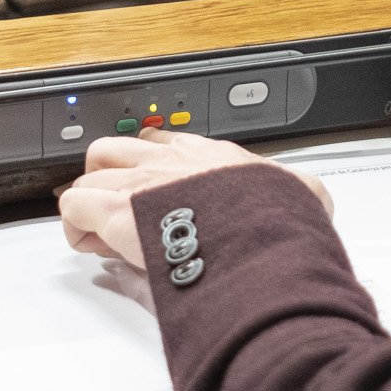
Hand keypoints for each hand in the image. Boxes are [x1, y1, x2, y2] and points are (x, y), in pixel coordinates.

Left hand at [59, 130, 332, 272]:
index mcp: (217, 158)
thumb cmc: (284, 232)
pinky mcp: (118, 210)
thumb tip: (313, 197)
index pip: (170, 144)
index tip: (155, 192)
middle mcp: (176, 162)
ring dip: (92, 198)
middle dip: (111, 174)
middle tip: (114, 208)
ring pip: (95, 171)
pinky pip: (77, 204)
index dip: (153, 167)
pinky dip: (78, 224)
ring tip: (97, 230)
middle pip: (121, 148)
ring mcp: (144, 183)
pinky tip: (89, 244)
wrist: (266, 246)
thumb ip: (303, 193)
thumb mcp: (306, 197)